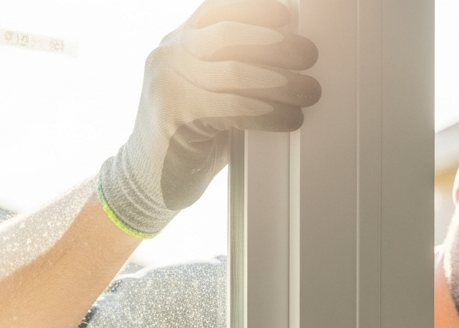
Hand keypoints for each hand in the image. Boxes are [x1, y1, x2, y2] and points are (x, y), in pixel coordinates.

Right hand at [99, 0, 320, 236]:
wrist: (148, 180)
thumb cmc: (189, 137)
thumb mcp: (206, 91)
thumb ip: (231, 69)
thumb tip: (289, 58)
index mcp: (178, 43)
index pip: (216, 11)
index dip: (254, 10)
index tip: (288, 15)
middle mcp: (169, 56)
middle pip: (229, 36)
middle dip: (276, 44)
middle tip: (309, 54)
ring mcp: (167, 84)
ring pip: (235, 73)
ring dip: (282, 82)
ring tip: (310, 91)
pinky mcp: (175, 117)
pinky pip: (233, 108)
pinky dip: (269, 113)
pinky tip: (290, 118)